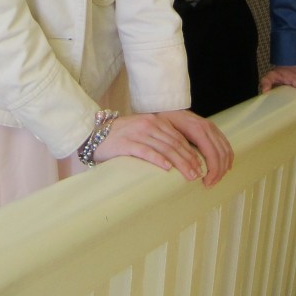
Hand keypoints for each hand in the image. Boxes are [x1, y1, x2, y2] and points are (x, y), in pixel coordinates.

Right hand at [94, 109, 232, 187]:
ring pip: (164, 148)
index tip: (200, 165)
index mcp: (155, 121)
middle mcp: (148, 124)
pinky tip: (167, 168)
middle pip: (174, 143)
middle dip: (189, 159)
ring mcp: (137, 133)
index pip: (178, 137)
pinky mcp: (126, 143)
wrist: (95, 132)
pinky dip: (158, 160)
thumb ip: (158, 138)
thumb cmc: (121, 136)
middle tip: (199, 173)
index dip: (191, 151)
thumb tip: (177, 155)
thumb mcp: (143, 131)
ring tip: (189, 174)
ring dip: (179, 162)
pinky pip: (146, 151)